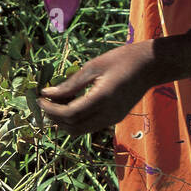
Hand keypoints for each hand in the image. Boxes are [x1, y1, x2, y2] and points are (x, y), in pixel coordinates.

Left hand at [38, 42, 158, 135]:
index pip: (70, 114)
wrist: (150, 66)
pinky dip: (76, 120)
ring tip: (54, 104)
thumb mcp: (93, 66)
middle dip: (55, 119)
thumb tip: (47, 92)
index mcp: (103, 98)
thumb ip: (70, 84)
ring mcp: (112, 119)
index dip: (51, 110)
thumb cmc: (121, 60)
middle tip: (44, 103)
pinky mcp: (114, 119)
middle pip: (73, 127)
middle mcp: (109, 114)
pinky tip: (69, 104)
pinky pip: (89, 126)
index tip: (40, 99)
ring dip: (64, 122)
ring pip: (81, 130)